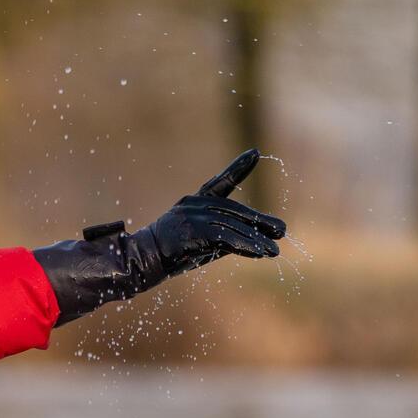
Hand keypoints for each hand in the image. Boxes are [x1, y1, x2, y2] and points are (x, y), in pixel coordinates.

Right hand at [35, 149, 287, 320]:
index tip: (255, 153)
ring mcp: (192, 215)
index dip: (237, 168)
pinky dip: (247, 244)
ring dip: (257, 238)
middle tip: (282, 230)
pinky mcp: (193, 228)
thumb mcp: (194, 245)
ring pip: (233, 225)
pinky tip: (262, 252)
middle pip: (234, 211)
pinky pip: (227, 236)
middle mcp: (193, 204)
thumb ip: (218, 239)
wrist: (135, 263)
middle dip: (259, 221)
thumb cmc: (161, 259)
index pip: (218, 183)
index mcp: (191, 204)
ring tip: (275, 249)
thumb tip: (251, 240)